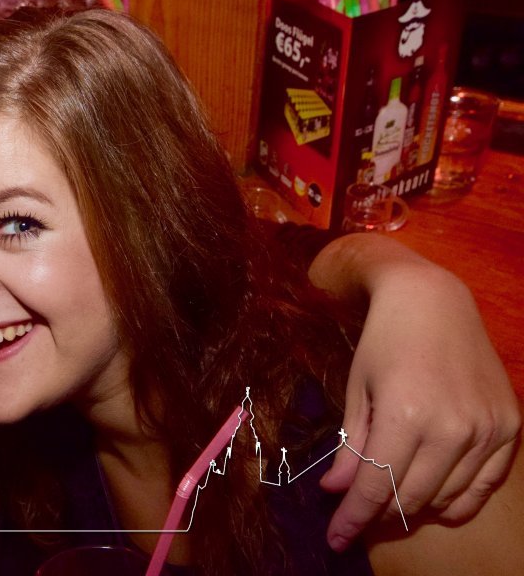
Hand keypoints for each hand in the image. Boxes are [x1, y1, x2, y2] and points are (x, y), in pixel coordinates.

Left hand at [314, 241, 520, 550]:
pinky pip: (483, 484)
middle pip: (411, 497)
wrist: (434, 301)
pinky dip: (457, 500)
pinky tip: (435, 501)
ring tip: (392, 499)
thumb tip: (336, 490)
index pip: (376, 487)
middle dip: (378, 513)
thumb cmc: (384, 341)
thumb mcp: (357, 389)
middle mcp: (452, 428)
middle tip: (358, 515)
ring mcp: (485, 429)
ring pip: (446, 496)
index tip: (335, 538)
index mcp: (405, 416)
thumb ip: (351, 445)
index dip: (352, 518)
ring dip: (415, 504)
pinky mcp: (509, 427)